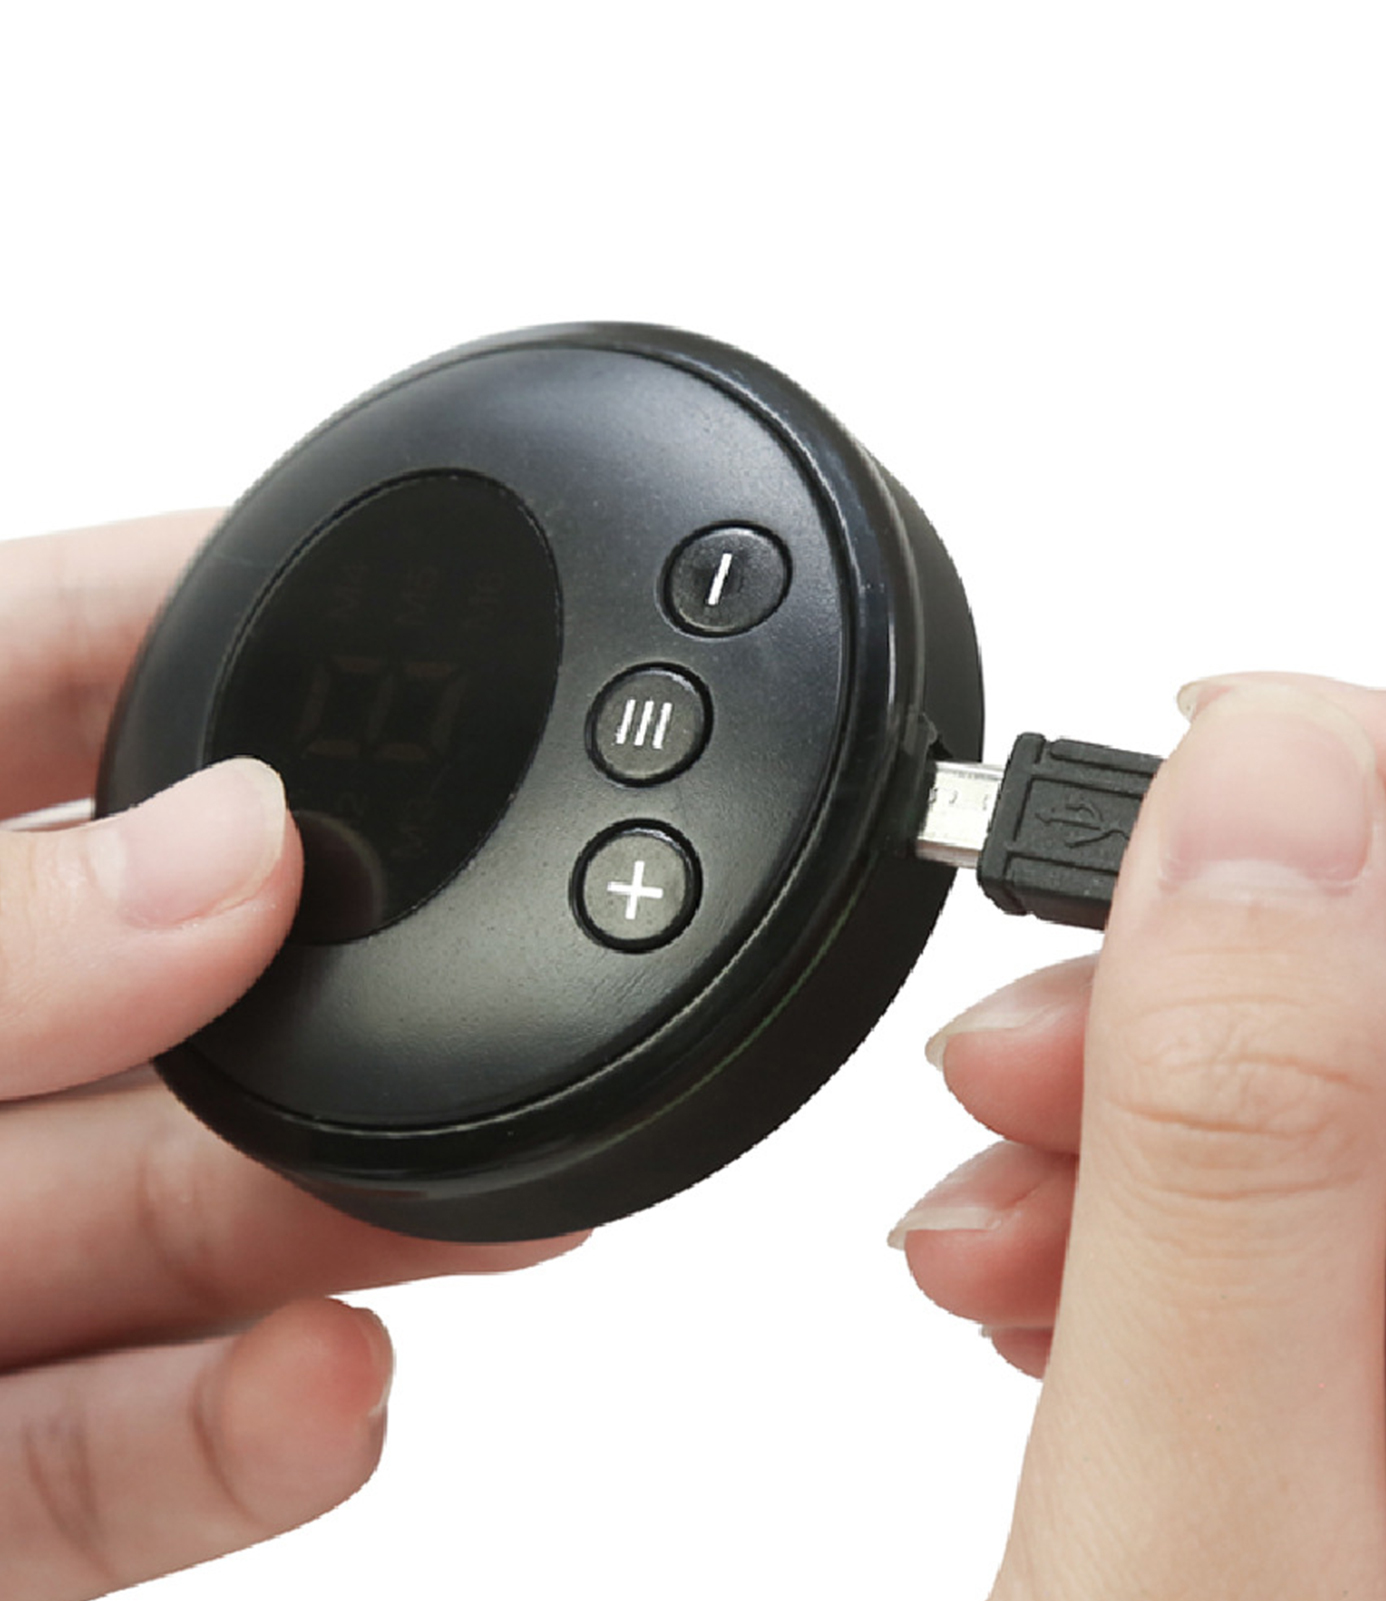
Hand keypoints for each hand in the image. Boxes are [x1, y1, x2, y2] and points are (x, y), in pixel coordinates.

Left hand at [0, 517, 585, 1599]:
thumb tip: (222, 848)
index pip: (41, 665)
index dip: (225, 604)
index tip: (423, 596)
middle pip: (174, 962)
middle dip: (362, 952)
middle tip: (533, 940)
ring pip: (179, 1212)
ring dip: (348, 1203)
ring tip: (523, 1197)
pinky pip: (110, 1455)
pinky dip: (233, 1435)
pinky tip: (336, 1386)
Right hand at [896, 676, 1385, 1597]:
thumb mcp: (1189, 1540)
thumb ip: (1230, 1157)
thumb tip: (1256, 806)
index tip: (1242, 741)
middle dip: (1248, 993)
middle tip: (1042, 1006)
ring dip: (1174, 1119)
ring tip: (994, 1186)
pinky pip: (1355, 1259)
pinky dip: (1180, 1230)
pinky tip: (1042, 1264)